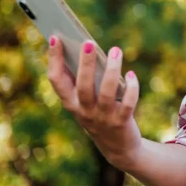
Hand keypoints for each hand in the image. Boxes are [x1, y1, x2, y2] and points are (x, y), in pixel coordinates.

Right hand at [46, 36, 142, 170]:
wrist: (118, 147)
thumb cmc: (100, 114)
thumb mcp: (87, 100)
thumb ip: (86, 79)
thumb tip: (89, 49)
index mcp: (71, 103)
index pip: (56, 80)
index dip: (54, 60)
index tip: (55, 38)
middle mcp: (83, 111)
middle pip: (82, 86)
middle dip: (85, 64)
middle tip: (89, 42)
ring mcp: (102, 117)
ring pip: (106, 92)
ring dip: (112, 70)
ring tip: (116, 51)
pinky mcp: (121, 122)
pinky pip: (128, 103)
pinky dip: (131, 87)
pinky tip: (131, 74)